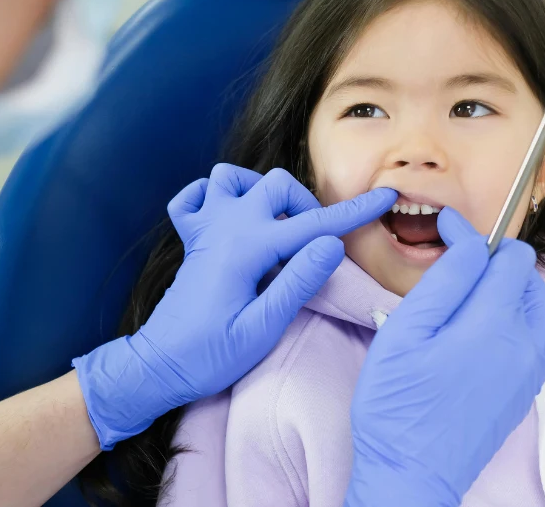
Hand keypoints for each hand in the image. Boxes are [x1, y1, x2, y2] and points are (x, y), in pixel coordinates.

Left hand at [74, 164, 397, 449]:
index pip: (312, 225)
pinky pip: (193, 198)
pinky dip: (210, 196)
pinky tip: (227, 218)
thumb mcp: (262, 328)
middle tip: (314, 245)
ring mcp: (203, 230)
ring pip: (230, 178)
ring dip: (258, 190)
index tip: (386, 196)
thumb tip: (331, 243)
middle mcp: (224, 227)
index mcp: (247, 249)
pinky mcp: (190, 241)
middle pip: (274, 185)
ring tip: (273, 224)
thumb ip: (297, 282)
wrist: (158, 366)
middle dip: (304, 205)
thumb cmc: (210, 356)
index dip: (353, 211)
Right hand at [345, 208, 544, 506]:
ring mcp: (530, 371)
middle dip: (494, 260)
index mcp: (494, 324)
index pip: (503, 256)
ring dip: (507, 289)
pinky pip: (534, 337)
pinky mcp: (525, 391)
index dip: (471, 233)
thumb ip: (443, 283)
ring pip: (536, 307)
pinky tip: (478, 329)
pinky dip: (513, 319)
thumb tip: (471, 246)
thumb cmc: (397, 405)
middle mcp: (525, 344)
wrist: (413, 473)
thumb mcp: (404, 333)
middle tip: (452, 264)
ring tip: (466, 293)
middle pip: (528, 277)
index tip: (445, 225)